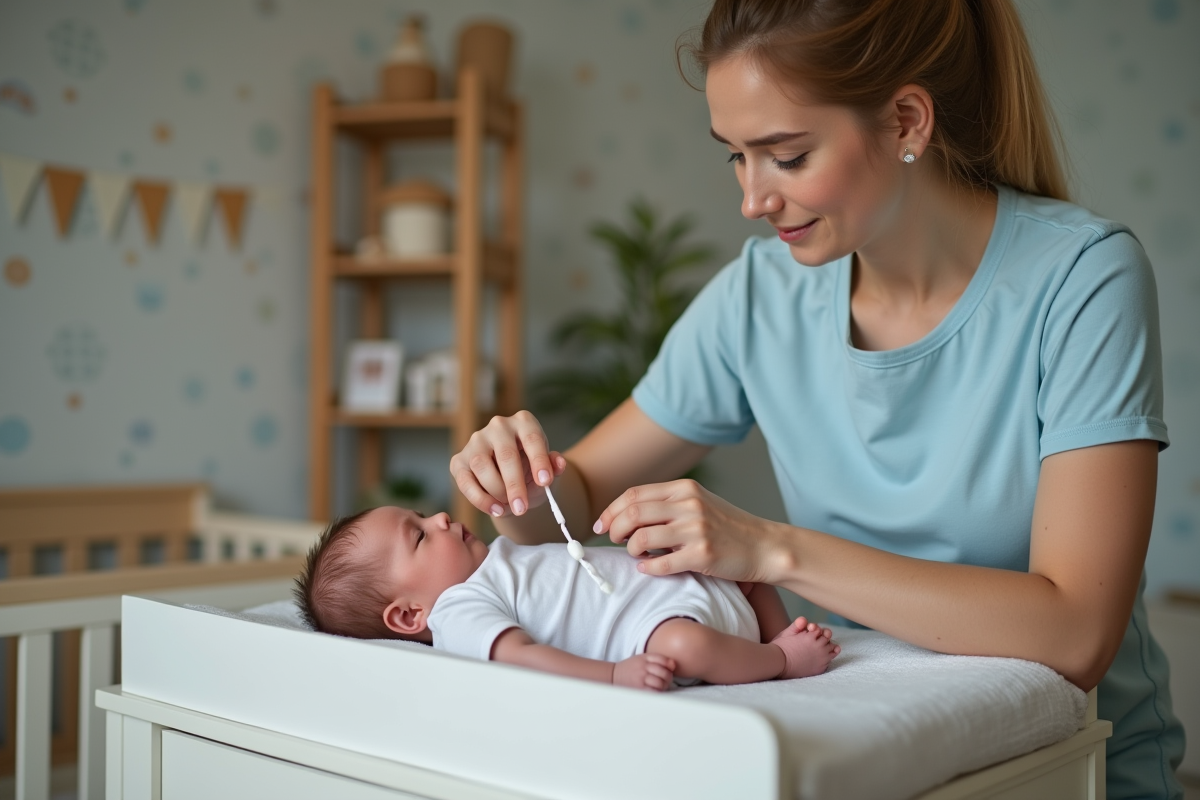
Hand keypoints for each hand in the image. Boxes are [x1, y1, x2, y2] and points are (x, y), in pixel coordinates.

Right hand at [449, 411, 566, 517]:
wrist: (511, 481)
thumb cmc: (531, 472)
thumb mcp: (546, 472)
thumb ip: (554, 468)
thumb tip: (560, 463)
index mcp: (524, 422)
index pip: (532, 439)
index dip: (539, 460)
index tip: (546, 482)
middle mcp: (498, 427)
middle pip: (506, 454)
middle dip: (515, 485)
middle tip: (522, 508)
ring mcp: (476, 441)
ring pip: (482, 466)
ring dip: (496, 491)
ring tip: (510, 507)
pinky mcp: (459, 460)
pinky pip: (465, 481)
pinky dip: (480, 499)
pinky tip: (495, 510)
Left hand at [594, 479, 778, 583]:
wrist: (765, 546)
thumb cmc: (728, 528)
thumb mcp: (699, 503)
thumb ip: (668, 504)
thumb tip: (626, 515)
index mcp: (684, 488)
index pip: (634, 494)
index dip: (611, 510)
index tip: (602, 525)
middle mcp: (689, 505)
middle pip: (632, 514)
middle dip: (615, 529)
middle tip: (613, 540)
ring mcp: (696, 530)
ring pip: (641, 539)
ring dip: (630, 550)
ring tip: (637, 556)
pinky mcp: (702, 555)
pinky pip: (660, 564)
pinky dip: (647, 569)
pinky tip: (649, 569)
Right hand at [612, 653, 675, 691]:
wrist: (613, 675)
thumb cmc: (630, 668)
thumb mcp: (641, 658)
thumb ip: (657, 660)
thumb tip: (673, 664)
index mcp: (644, 658)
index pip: (662, 659)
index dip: (669, 665)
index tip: (670, 669)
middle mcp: (643, 667)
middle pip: (664, 672)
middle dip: (668, 677)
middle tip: (666, 680)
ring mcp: (641, 678)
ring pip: (660, 683)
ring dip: (663, 686)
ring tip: (660, 687)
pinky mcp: (638, 689)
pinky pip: (653, 692)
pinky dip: (657, 693)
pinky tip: (655, 692)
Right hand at [770, 617, 839, 679]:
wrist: (779, 664)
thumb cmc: (780, 647)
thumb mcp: (787, 633)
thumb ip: (797, 625)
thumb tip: (805, 620)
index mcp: (811, 637)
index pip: (820, 629)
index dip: (814, 630)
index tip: (808, 632)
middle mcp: (819, 647)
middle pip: (827, 637)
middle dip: (822, 636)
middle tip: (814, 639)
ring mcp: (821, 658)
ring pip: (832, 648)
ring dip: (827, 646)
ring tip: (819, 647)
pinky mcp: (821, 668)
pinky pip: (830, 660)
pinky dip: (828, 657)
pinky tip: (822, 656)